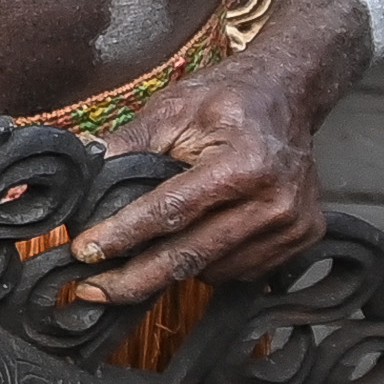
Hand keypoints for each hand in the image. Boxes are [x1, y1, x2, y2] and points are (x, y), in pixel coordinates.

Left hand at [63, 45, 327, 309]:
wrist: (290, 93)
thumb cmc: (228, 98)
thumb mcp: (173, 108)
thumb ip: (127, 145)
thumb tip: (80, 173)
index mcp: (245, 164)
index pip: (171, 211)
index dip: (123, 234)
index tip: (84, 252)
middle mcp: (276, 201)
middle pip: (190, 256)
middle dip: (134, 278)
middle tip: (92, 290)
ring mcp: (293, 225)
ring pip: (212, 270)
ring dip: (172, 270)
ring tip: (144, 253)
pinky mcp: (302, 239)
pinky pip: (239, 271)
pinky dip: (208, 265)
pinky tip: (193, 243)